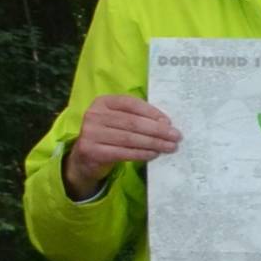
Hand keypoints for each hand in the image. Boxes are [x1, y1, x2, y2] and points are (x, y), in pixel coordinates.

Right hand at [63, 93, 181, 198]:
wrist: (84, 158)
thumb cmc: (108, 135)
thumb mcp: (118, 120)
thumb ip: (136, 116)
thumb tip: (166, 123)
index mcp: (103, 102)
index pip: (131, 104)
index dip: (152, 112)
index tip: (169, 122)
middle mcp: (94, 115)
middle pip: (133, 122)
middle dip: (158, 130)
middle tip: (176, 136)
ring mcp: (91, 133)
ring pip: (130, 138)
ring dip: (153, 143)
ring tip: (169, 147)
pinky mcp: (92, 151)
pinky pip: (123, 152)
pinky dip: (141, 154)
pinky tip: (154, 154)